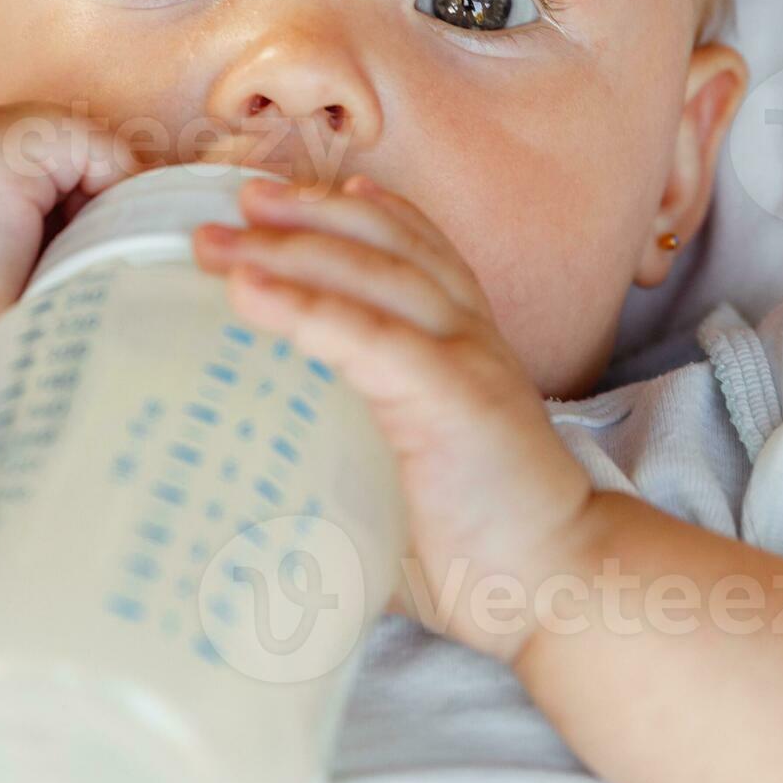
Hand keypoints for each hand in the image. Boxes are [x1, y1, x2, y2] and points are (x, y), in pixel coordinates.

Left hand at [193, 175, 597, 661]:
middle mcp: (467, 337)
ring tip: (220, 238)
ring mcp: (465, 362)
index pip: (416, 250)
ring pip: (373, 274)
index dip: (356, 213)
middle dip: (304, 215)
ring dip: (291, 246)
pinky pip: (369, 338)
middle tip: (232, 202)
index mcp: (464, 347)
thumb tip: (257, 493)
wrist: (562, 586)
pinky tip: (250, 293)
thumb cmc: (477, 552)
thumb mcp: (406, 484)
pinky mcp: (454, 399)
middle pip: (384, 244)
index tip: (291, 197)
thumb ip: (348, 466)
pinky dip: (305, 308)